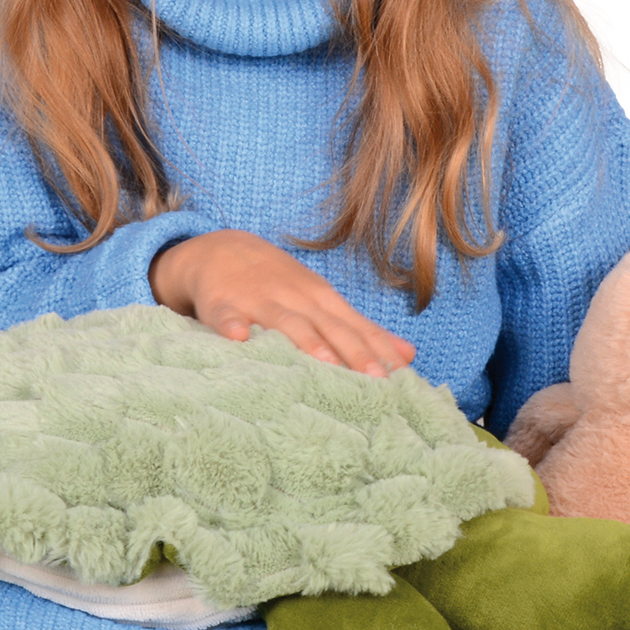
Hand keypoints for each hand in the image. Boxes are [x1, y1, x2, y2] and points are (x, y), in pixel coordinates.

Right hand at [149, 230, 414, 376]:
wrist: (221, 249)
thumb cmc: (280, 284)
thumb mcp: (323, 300)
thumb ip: (361, 330)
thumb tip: (409, 355)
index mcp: (322, 300)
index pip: (357, 327)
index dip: (379, 351)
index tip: (401, 378)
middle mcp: (295, 298)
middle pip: (328, 326)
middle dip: (353, 352)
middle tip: (376, 380)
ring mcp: (258, 300)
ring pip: (284, 322)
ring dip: (304, 340)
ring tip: (324, 363)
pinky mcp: (221, 303)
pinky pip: (225, 316)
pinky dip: (231, 326)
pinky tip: (238, 339)